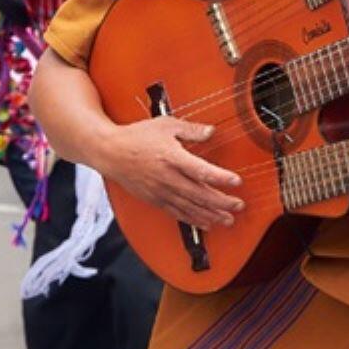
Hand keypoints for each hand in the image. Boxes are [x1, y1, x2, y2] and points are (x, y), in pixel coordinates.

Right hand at [93, 116, 243, 229]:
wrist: (110, 152)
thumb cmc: (136, 137)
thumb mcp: (165, 125)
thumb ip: (190, 129)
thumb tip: (211, 131)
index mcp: (171, 157)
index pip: (201, 170)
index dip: (220, 178)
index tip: (236, 181)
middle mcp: (167, 177)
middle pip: (200, 194)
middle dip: (222, 202)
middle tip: (239, 205)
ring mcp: (161, 191)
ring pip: (191, 208)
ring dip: (211, 215)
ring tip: (228, 220)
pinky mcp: (155, 200)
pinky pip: (178, 213)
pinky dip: (194, 220)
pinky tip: (206, 224)